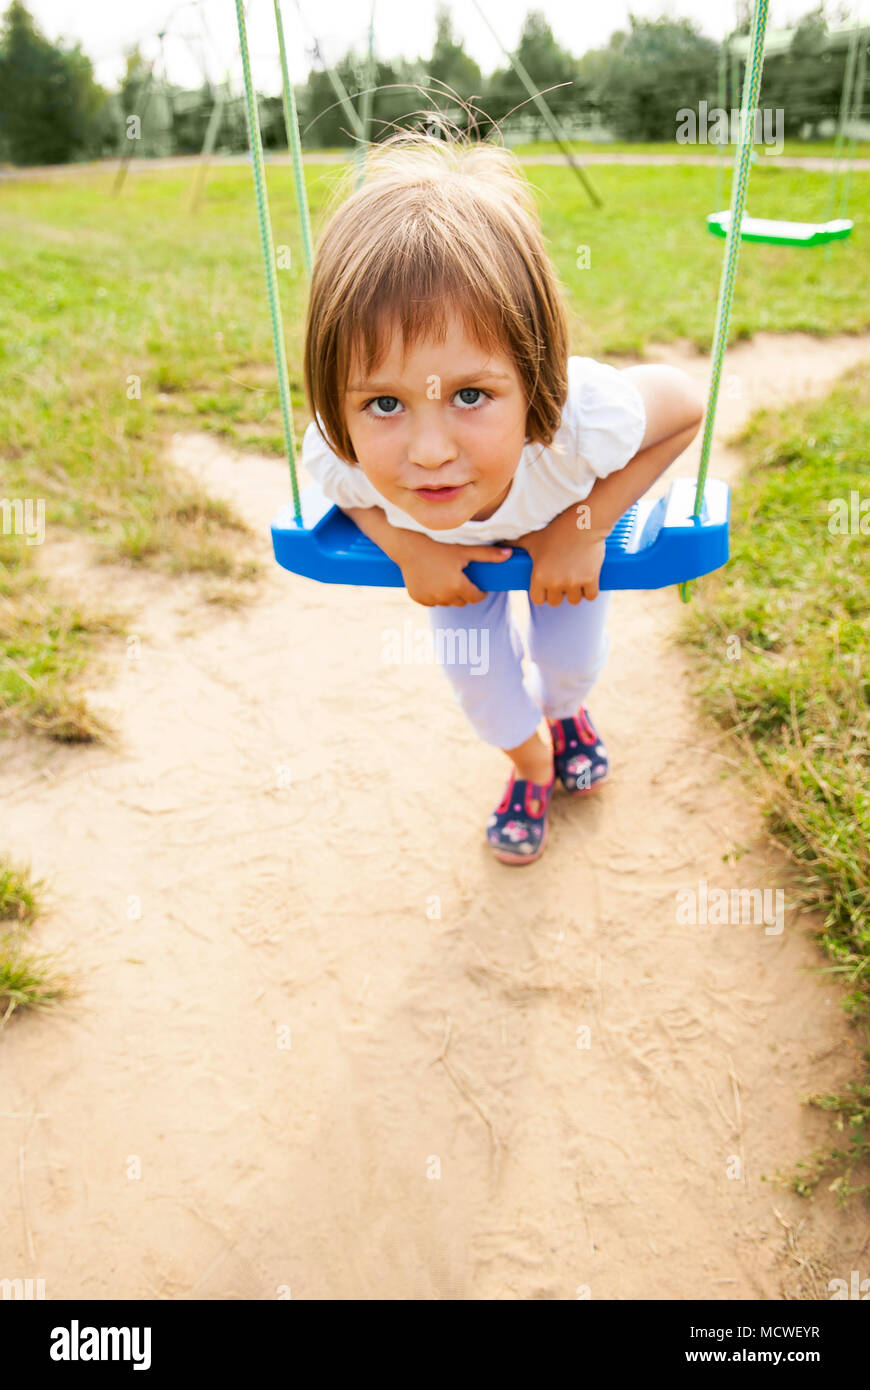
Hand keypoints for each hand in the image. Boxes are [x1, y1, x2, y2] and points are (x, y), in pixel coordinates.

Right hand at [393, 532, 512, 606]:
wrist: (408, 544)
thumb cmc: (438, 544)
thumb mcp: (464, 549)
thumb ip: (488, 554)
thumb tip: (510, 553)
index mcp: (457, 585)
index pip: (475, 598)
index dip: (479, 592)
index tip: (479, 587)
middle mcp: (443, 596)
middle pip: (461, 602)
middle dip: (464, 593)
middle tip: (461, 578)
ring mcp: (429, 599)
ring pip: (446, 603)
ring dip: (449, 595)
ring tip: (447, 578)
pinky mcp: (418, 598)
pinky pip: (432, 602)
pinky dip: (435, 595)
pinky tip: (434, 581)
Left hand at [518, 526, 605, 605]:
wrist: (583, 521)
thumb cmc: (554, 529)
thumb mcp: (530, 538)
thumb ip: (512, 544)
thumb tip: (494, 541)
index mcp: (539, 576)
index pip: (538, 600)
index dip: (542, 593)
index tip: (547, 583)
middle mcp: (555, 582)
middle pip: (556, 601)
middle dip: (558, 592)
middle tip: (562, 577)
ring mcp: (574, 582)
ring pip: (574, 600)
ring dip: (575, 592)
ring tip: (575, 578)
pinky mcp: (591, 579)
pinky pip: (591, 596)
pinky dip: (590, 591)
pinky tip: (588, 580)